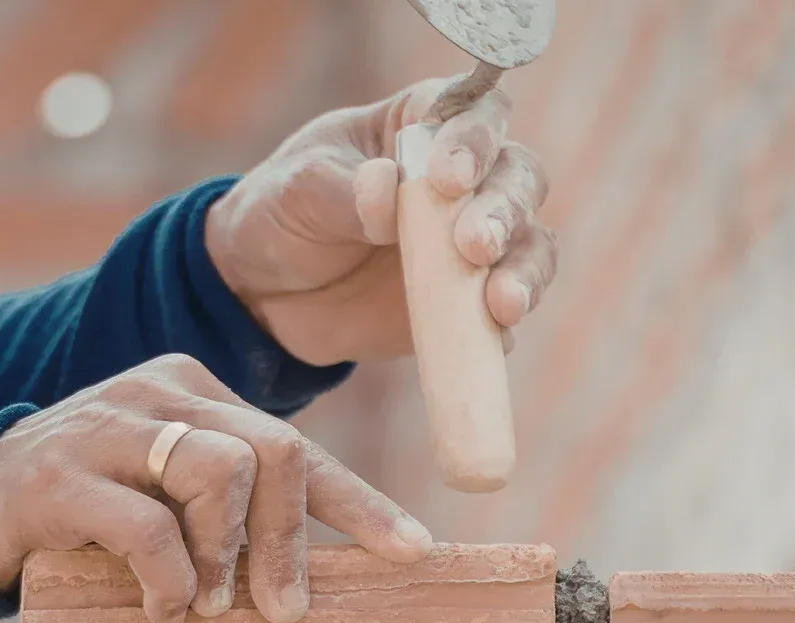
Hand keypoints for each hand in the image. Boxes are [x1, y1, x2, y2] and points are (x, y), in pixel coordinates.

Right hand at [0, 354, 433, 622]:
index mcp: (194, 391)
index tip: (414, 552)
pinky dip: (169, 580)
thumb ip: (225, 515)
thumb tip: (303, 585)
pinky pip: (146, 528)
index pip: (295, 444)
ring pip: (219, 474)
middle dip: (290, 541)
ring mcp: (108, 426)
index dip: (360, 504)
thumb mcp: (163, 496)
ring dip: (226, 558)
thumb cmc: (85, 512)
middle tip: (283, 611)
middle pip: (272, 450)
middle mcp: (159, 394)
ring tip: (206, 607)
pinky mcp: (62, 476)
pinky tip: (160, 608)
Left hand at [205, 78, 556, 366]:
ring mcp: (472, 243)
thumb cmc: (284, 214)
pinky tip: (494, 335)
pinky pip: (505, 312)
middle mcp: (465, 179)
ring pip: (529, 244)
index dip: (474, 141)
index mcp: (422, 127)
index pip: (474, 115)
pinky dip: (506, 324)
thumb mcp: (299, 189)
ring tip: (501, 302)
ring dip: (524, 270)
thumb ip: (344, 189)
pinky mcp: (470, 302)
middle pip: (518, 179)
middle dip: (503, 211)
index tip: (448, 179)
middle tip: (473, 244)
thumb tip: (385, 192)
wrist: (265, 294)